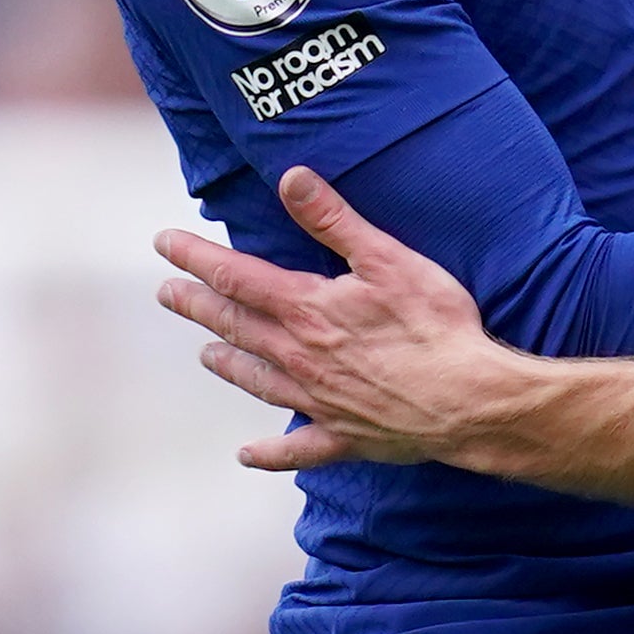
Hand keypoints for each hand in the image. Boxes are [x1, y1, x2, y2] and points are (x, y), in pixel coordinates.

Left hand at [150, 169, 537, 474]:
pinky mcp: (343, 437)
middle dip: (198, 305)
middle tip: (167, 293)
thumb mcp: (388, 259)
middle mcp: (300, 356)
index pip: (235, 276)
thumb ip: (334, 220)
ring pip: (258, 380)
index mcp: (306, 309)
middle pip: (235, 326)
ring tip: (206, 354)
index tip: (164, 244)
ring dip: (228, 364)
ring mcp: (317, 401)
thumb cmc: (436, 326)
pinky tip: (247, 455)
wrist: (468, 401)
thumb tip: (291, 178)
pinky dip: (268, 453)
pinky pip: (296, 448)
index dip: (195, 257)